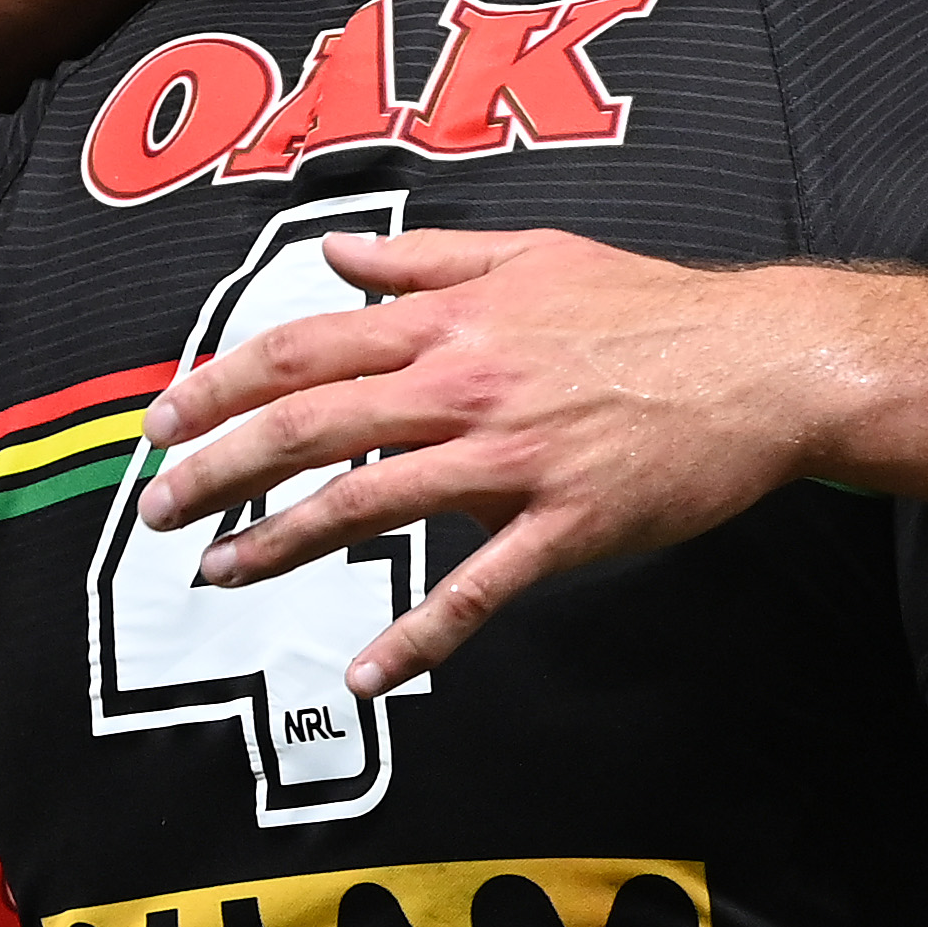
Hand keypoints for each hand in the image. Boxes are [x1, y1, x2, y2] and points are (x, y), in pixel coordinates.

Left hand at [135, 227, 822, 694]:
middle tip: (160, 511)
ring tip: (224, 574)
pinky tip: (368, 672)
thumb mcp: (534, 253)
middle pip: (308, 426)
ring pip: (367, 504)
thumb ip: (427, 259)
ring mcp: (514, 460)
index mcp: (453, 321)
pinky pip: (476, 590)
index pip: (303, 350)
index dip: (220, 386)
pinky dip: (417, 637)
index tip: (168, 422)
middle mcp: (466, 386)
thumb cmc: (658, 306)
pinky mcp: (567, 525)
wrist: (767, 363)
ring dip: (281, 544)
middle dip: (218, 470)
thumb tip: (338, 256)